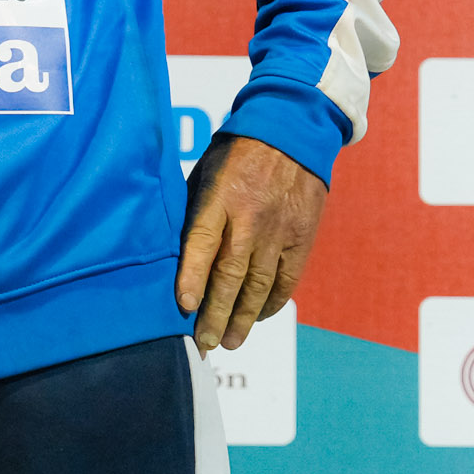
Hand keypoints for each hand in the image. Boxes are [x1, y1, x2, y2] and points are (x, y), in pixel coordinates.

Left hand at [176, 133, 325, 351]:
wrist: (292, 132)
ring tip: (229, 341)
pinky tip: (257, 317)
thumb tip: (173, 252)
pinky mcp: (301, 238)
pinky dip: (271, 303)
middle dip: (216, 314)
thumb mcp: (205, 171)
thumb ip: (192, 209)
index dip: (192, 277)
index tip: (184, 306)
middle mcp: (250, 218)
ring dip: (243, 318)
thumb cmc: (237, 152)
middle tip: (204, 342)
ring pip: (260, 285)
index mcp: (220, 197)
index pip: (203, 243)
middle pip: (231, 275)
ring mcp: (279, 230)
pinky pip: (286, 280)